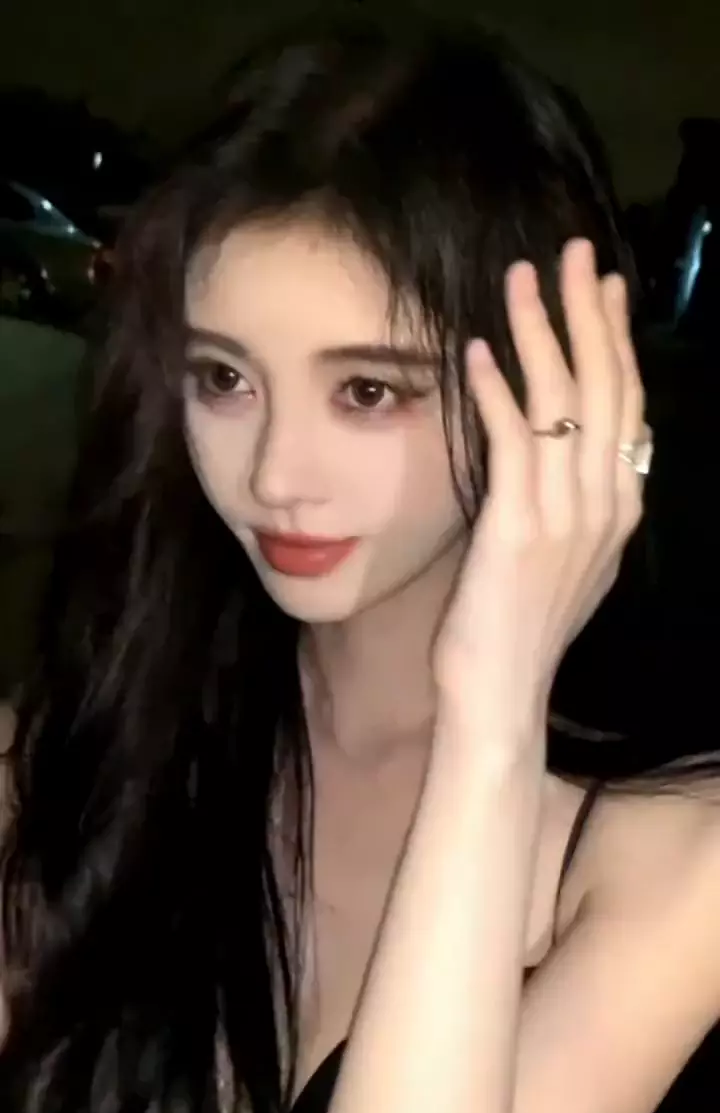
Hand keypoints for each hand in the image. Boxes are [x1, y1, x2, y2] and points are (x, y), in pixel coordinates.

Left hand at [434, 238, 647, 742]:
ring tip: (521, 279)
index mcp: (620, 508)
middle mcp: (605, 504)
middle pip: (608, 388)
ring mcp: (566, 515)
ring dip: (540, 333)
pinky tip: (479, 352)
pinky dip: (496, 391)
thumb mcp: (569, 561)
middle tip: (573, 255)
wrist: (501, 695)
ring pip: (565, 403)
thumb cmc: (521, 631)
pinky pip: (512, 442)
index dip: (616, 341)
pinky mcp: (517, 527)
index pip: (628, 405)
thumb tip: (575, 456)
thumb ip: (579, 505)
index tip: (604, 290)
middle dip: (591, 314)